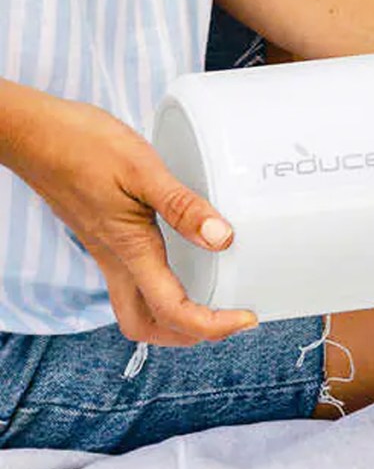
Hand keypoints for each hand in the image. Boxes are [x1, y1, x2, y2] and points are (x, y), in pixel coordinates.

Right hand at [0, 82, 257, 345]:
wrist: (32, 133)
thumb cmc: (80, 145)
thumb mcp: (142, 169)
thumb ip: (182, 206)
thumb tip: (223, 238)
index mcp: (129, 250)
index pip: (172, 310)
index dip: (212, 326)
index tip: (246, 318)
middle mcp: (115, 260)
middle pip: (146, 325)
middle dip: (187, 335)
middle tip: (227, 321)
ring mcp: (106, 251)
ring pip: (136, 307)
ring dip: (172, 318)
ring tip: (212, 303)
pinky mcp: (103, 237)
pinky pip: (132, 281)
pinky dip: (160, 289)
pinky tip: (182, 265)